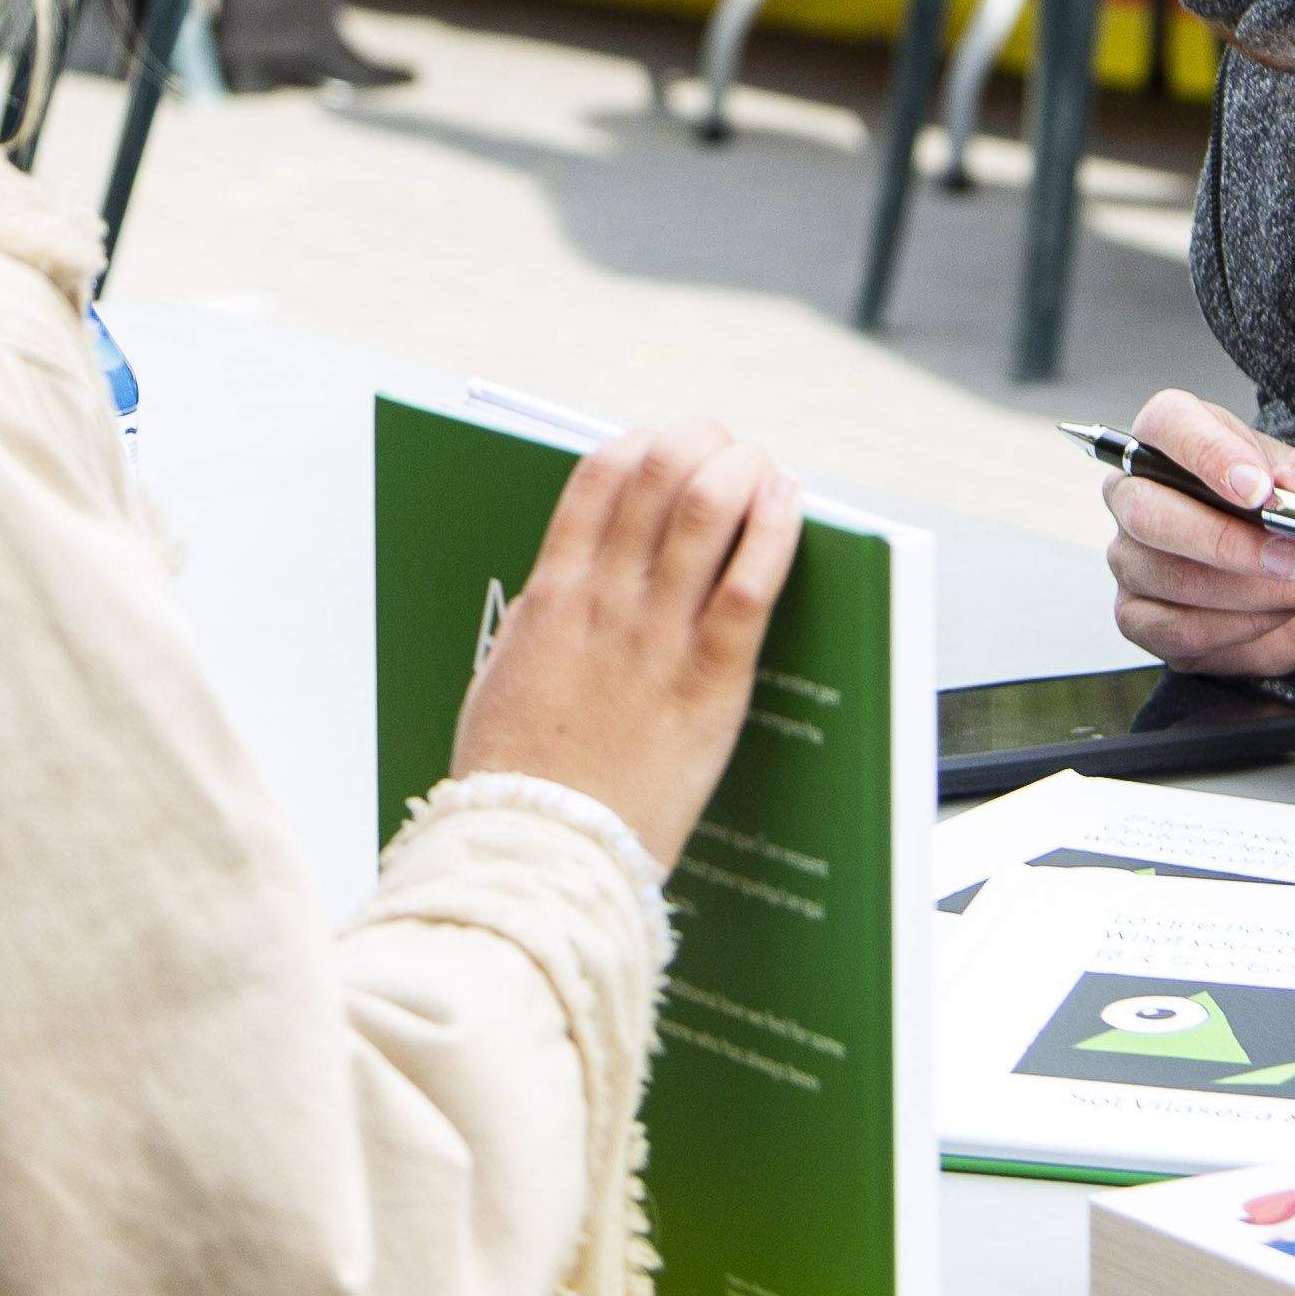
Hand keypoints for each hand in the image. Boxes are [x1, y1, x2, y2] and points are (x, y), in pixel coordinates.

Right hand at [449, 421, 804, 869]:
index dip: (643, 441)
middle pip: (660, 473)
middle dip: (701, 442)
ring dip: (743, 469)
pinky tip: (790, 506)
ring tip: (761, 466)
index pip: (599, 476)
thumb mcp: (505, 678)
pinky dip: (776, 529)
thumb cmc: (515, 782)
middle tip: (724, 449)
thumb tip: (563, 591)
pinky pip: (752, 583)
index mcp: (552, 596)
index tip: (666, 444)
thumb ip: (540, 625)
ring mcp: (658, 636)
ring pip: (709, 509)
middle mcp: (606, 599)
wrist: (541, 854)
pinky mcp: (709, 682)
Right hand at [1102, 386, 1294, 681]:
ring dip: (1252, 590)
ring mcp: (1130, 557)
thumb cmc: (1292, 515)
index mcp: (1173, 437)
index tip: (1260, 490)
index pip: (1167, 425)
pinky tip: (1276, 614)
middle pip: (1147, 512)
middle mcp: (1136, 492)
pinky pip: (1176, 629)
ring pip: (1171, 577)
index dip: (1210, 455)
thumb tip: (1293, 488)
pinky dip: (1238, 627)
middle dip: (1228, 541)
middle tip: (1294, 557)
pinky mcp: (1137, 616)